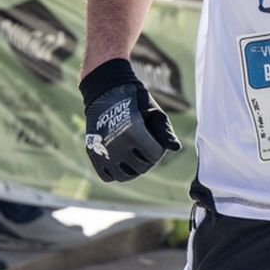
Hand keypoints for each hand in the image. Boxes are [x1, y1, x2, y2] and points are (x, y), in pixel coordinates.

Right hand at [82, 61, 181, 181]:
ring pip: (124, 177)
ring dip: (133, 170)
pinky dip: (115, 173)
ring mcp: (104, 151)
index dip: (158, 150)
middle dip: (148, 160)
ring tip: (134, 159)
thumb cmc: (135, 101)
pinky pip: (107, 176)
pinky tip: (121, 162)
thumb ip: (165, 131)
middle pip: (141, 168)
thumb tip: (176, 148)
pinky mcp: (93, 154)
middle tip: (145, 149)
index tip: (155, 142)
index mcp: (134, 133)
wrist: (106, 91)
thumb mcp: (153, 112)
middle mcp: (117, 144)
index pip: (154, 156)